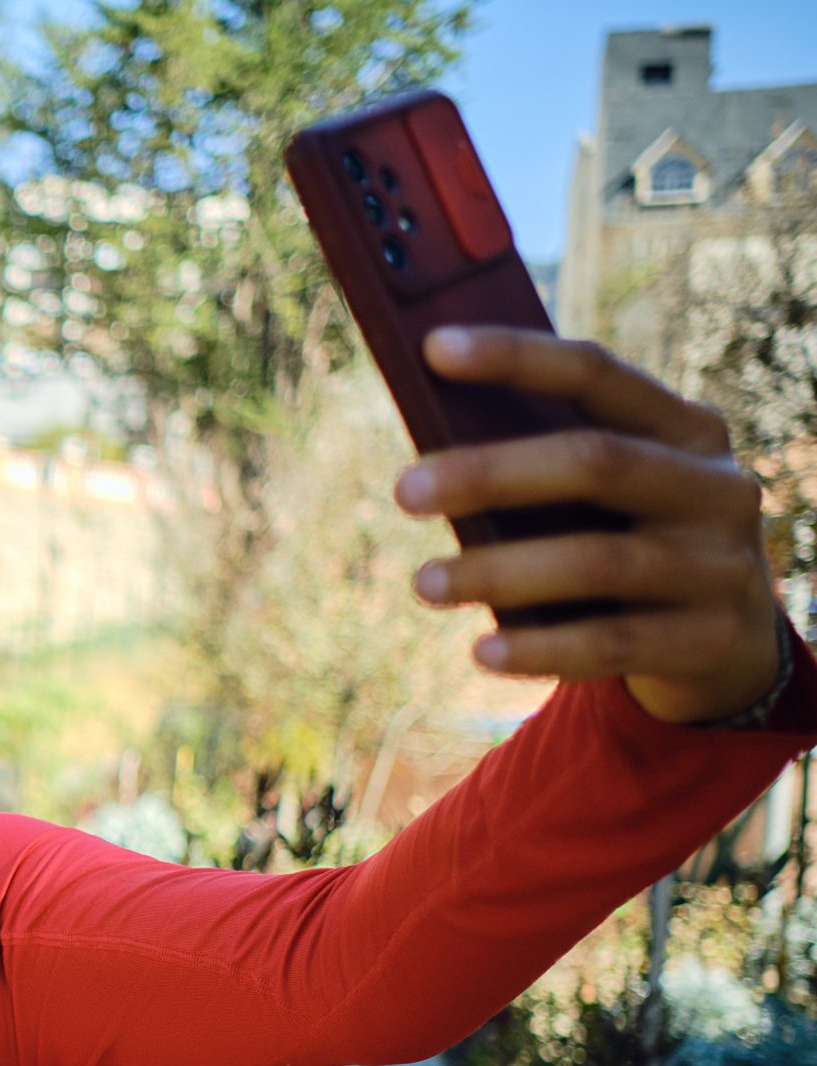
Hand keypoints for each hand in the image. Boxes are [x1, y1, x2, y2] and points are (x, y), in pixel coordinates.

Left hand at [397, 325, 784, 724]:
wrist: (725, 644)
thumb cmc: (631, 546)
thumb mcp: (608, 499)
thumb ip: (546, 468)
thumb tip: (429, 460)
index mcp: (687, 429)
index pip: (598, 375)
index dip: (517, 357)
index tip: (432, 349)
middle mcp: (717, 487)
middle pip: (595, 462)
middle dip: (491, 472)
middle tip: (403, 489)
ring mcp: (723, 565)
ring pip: (598, 560)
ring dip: (499, 573)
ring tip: (423, 583)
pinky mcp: (713, 639)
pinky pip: (613, 643)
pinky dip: (540, 648)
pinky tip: (481, 653)